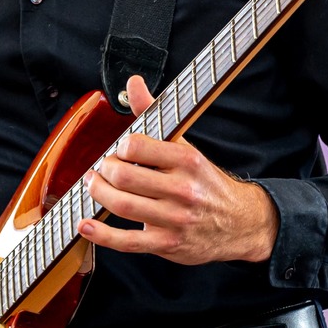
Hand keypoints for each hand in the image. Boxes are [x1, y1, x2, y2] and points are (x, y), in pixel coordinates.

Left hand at [79, 76, 277, 264]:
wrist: (240, 224)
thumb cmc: (206, 183)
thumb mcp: (187, 146)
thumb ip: (155, 115)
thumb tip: (133, 83)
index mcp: (187, 160)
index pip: (137, 146)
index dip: (119, 147)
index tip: (118, 150)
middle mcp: (183, 189)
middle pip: (124, 176)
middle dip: (104, 170)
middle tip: (101, 169)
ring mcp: (174, 219)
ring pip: (122, 206)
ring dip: (99, 194)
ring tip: (95, 186)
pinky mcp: (167, 244)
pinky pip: (127, 242)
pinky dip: (102, 235)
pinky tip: (87, 226)